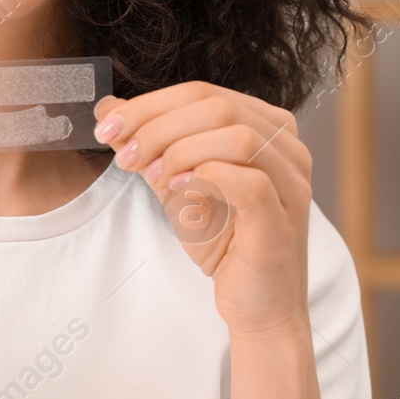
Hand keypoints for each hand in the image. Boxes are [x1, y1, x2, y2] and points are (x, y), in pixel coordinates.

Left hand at [93, 82, 312, 339]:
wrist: (255, 306)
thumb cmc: (224, 242)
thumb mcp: (176, 183)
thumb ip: (149, 143)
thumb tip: (108, 109)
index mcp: (266, 127)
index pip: (203, 92)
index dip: (149, 105)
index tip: (108, 128)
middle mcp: (288, 147)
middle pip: (217, 106)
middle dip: (158, 125)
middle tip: (125, 155)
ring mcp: (291, 182)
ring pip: (236, 134)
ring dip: (180, 150)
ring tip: (152, 176)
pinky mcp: (283, 218)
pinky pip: (249, 181)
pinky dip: (206, 176)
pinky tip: (179, 190)